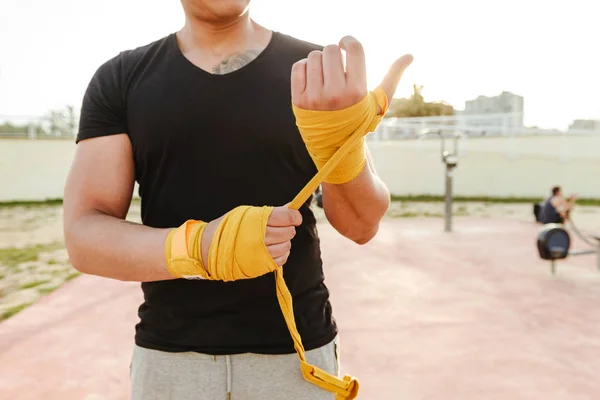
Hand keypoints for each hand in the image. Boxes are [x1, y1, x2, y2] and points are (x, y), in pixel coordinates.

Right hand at [201, 206, 301, 267]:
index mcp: (258, 220)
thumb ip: (269, 212)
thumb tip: (291, 207)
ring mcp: (262, 252)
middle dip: (289, 228)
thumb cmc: (228, 227)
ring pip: (286, 246)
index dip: (294, 217)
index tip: (295, 217)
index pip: (286, 217)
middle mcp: (261, 236)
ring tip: (276, 239)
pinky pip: (281, 259)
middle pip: (288, 232)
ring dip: (285, 242)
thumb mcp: (247, 213)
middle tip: (283, 227)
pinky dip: (282, 254)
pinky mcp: (261, 265)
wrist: (209, 248)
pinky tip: (274, 249)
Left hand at [291, 36, 412, 112]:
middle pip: (330, 50)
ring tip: (325, 75)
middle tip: (336, 67)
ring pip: (313, 56)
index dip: (348, 41)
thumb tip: (410, 55)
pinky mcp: (299, 101)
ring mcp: (315, 98)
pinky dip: (304, 68)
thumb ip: (393, 76)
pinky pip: (298, 67)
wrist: (336, 147)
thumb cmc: (360, 120)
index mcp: (357, 90)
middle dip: (334, 54)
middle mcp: (335, 94)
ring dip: (319, 61)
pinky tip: (313, 77)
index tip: (346, 45)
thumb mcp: (380, 101)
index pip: (353, 48)